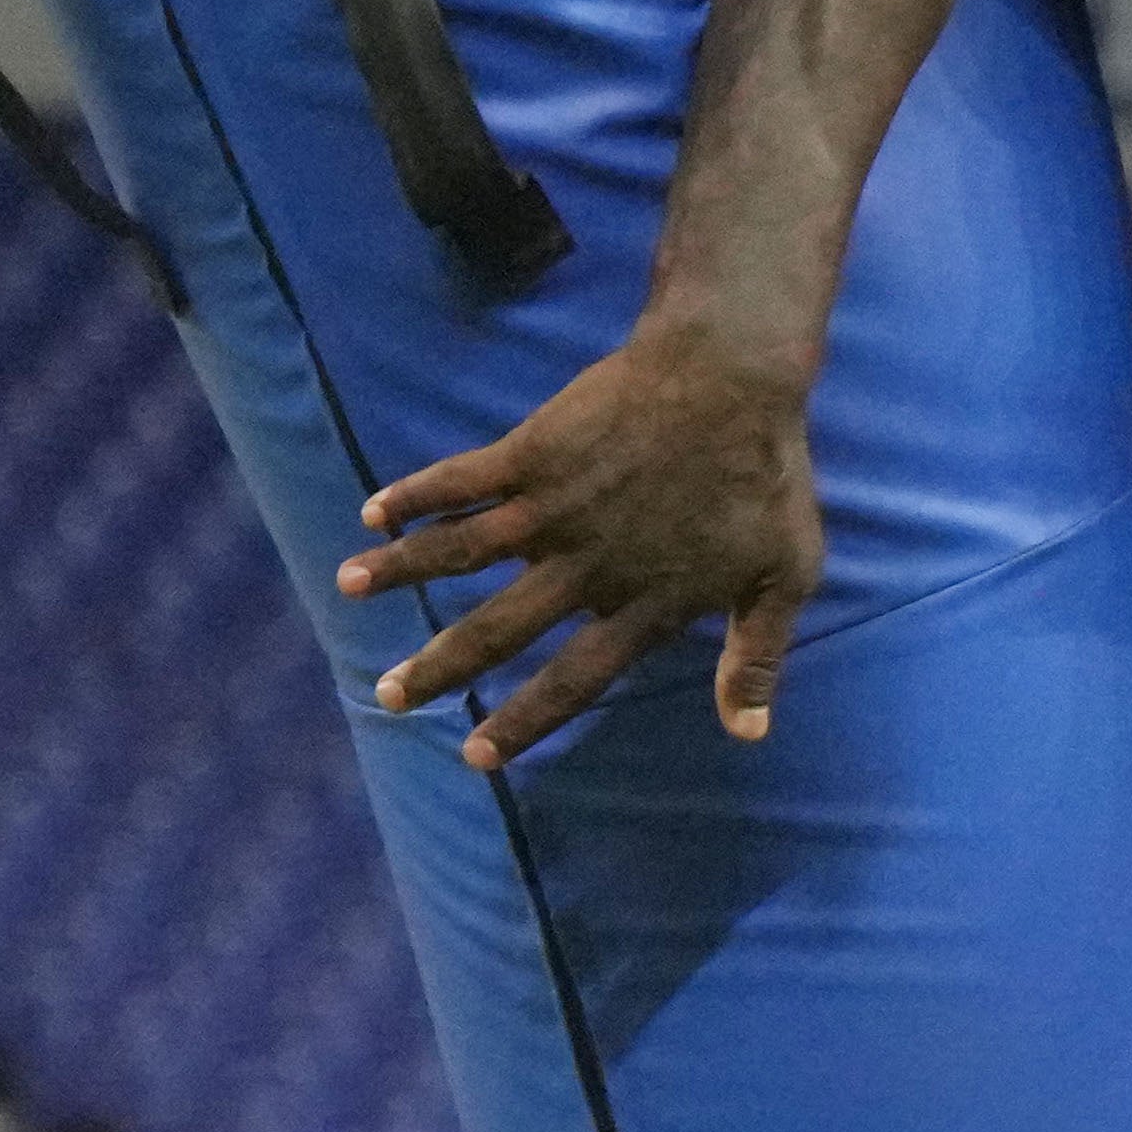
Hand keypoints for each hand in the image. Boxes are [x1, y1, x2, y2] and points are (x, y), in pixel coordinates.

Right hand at [338, 311, 824, 771]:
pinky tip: (372, 514)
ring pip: (460, 552)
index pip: (574, 680)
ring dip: (401, 574)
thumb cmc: (766, 477)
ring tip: (347, 591)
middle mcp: (585, 566)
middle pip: (498, 630)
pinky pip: (460, 481)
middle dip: (441, 668)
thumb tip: (748, 733)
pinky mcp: (533, 452)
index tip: (477, 754)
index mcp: (641, 603)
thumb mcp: (784, 576)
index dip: (526, 720)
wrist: (731, 377)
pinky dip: (414, 497)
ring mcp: (552, 508)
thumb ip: (759, 657)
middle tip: (390, 697)